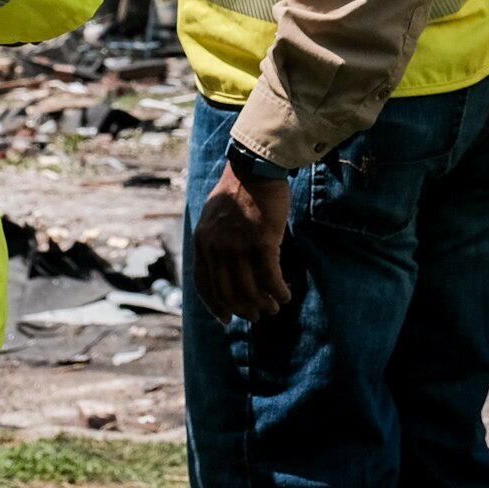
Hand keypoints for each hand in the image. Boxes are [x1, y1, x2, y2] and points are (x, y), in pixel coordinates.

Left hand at [193, 163, 292, 321]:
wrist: (254, 169)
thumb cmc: (239, 191)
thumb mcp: (214, 217)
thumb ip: (213, 241)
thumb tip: (222, 265)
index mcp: (202, 242)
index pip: (203, 285)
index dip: (215, 306)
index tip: (226, 319)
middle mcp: (216, 248)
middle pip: (227, 293)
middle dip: (243, 309)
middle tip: (256, 315)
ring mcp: (238, 247)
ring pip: (250, 291)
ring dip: (264, 304)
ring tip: (274, 307)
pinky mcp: (262, 243)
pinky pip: (271, 279)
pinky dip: (279, 292)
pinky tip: (286, 295)